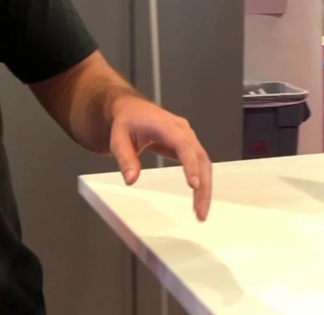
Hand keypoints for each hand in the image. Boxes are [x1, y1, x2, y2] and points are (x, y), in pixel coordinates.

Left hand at [108, 97, 212, 221]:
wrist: (130, 110)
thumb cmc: (126, 122)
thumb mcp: (118, 139)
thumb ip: (125, 159)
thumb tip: (131, 180)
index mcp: (166, 125)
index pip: (184, 145)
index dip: (190, 164)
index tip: (193, 184)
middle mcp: (182, 130)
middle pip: (199, 157)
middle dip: (202, 185)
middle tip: (199, 211)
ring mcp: (188, 137)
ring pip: (204, 163)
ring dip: (205, 188)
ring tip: (201, 212)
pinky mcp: (188, 146)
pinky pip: (200, 164)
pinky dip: (202, 182)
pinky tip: (199, 199)